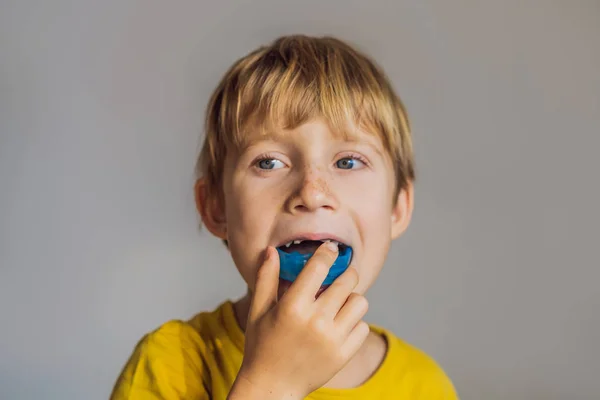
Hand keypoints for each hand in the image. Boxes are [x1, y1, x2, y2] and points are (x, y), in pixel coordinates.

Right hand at [228, 242, 369, 399]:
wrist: (272, 387)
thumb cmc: (262, 345)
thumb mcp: (258, 310)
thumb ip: (266, 278)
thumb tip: (272, 250)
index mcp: (292, 307)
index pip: (319, 267)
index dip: (327, 253)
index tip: (331, 249)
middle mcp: (315, 321)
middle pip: (347, 281)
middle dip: (345, 274)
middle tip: (339, 276)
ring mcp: (332, 339)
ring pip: (360, 302)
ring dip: (351, 298)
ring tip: (339, 303)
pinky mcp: (343, 355)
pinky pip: (363, 327)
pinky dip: (355, 323)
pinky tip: (340, 325)